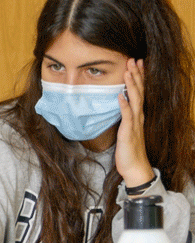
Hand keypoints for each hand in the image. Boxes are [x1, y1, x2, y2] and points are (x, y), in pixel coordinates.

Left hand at [115, 58, 154, 189]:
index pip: (139, 92)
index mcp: (137, 115)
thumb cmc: (129, 150)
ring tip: (128, 71)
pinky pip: (127, 116)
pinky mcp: (128, 132)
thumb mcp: (126, 130)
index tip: (136, 63)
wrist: (135, 167)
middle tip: (134, 59)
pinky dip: (124, 105)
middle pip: (139, 91)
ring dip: (131, 85)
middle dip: (136, 75)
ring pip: (135, 100)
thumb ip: (125, 117)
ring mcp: (134, 123)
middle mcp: (138, 116)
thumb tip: (119, 103)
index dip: (138, 77)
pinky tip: (120, 95)